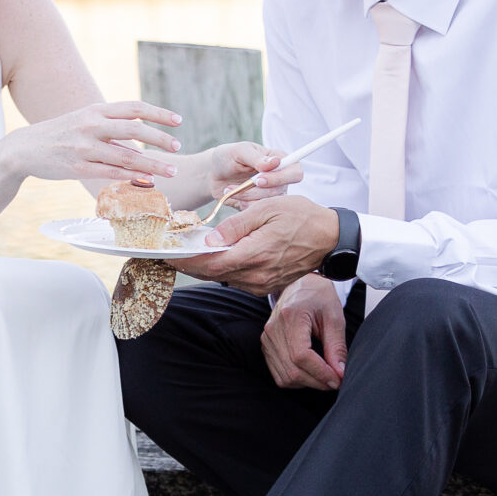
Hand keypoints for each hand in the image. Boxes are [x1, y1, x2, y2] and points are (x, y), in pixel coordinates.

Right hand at [2, 100, 181, 185]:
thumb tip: (140, 141)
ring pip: (126, 156)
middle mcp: (91, 125)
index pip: (134, 108)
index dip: (158, 113)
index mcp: (95, 110)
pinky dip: (131, 177)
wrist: (23, 149)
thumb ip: (110, 127)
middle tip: (178, 146)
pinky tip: (147, 181)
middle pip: (134, 129)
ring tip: (171, 171)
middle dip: (160, 138)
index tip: (178, 121)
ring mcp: (85, 147)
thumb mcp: (83, 121)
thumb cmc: (59, 135)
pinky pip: (111, 172)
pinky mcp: (78, 167)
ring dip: (153, 164)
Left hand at [172, 195, 337, 295]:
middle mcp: (257, 275)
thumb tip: (210, 241)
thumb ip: (236, 226)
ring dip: (203, 268)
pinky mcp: (266, 285)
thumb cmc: (301, 218)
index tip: (167, 255)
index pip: (211, 264)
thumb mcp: (267, 209)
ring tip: (184, 255)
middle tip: (167, 256)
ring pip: (223, 278)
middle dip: (188, 266)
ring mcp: (262, 283)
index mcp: (256, 254)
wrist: (329, 238)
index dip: (186, 261)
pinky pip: (236, 279)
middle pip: (212, 274)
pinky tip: (212, 258)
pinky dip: (221, 270)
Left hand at [203, 141, 302, 210]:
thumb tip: (275, 162)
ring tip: (230, 188)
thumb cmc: (228, 157)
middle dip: (257, 191)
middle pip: (280, 192)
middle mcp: (280, 180)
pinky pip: (256, 213)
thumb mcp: (239, 151)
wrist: (213, 174)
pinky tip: (233, 195)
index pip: (295, 173)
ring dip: (247, 197)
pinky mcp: (260, 208)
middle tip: (240, 185)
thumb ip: (256, 158)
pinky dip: (242, 206)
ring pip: (268, 205)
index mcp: (280, 161)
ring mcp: (271, 195)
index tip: (259, 180)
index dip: (280, 178)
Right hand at [261, 274, 346, 390]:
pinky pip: (279, 374)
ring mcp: (267, 339)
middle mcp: (273, 329)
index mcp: (290, 317)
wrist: (300, 284)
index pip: (301, 356)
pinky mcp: (266, 346)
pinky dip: (296, 379)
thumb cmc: (318, 297)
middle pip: (292, 370)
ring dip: (307, 383)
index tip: (337, 379)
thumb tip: (340, 373)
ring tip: (325, 377)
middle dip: (317, 381)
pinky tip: (310, 373)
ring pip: (285, 376)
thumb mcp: (334, 317)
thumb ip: (336, 346)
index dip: (320, 373)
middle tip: (336, 381)